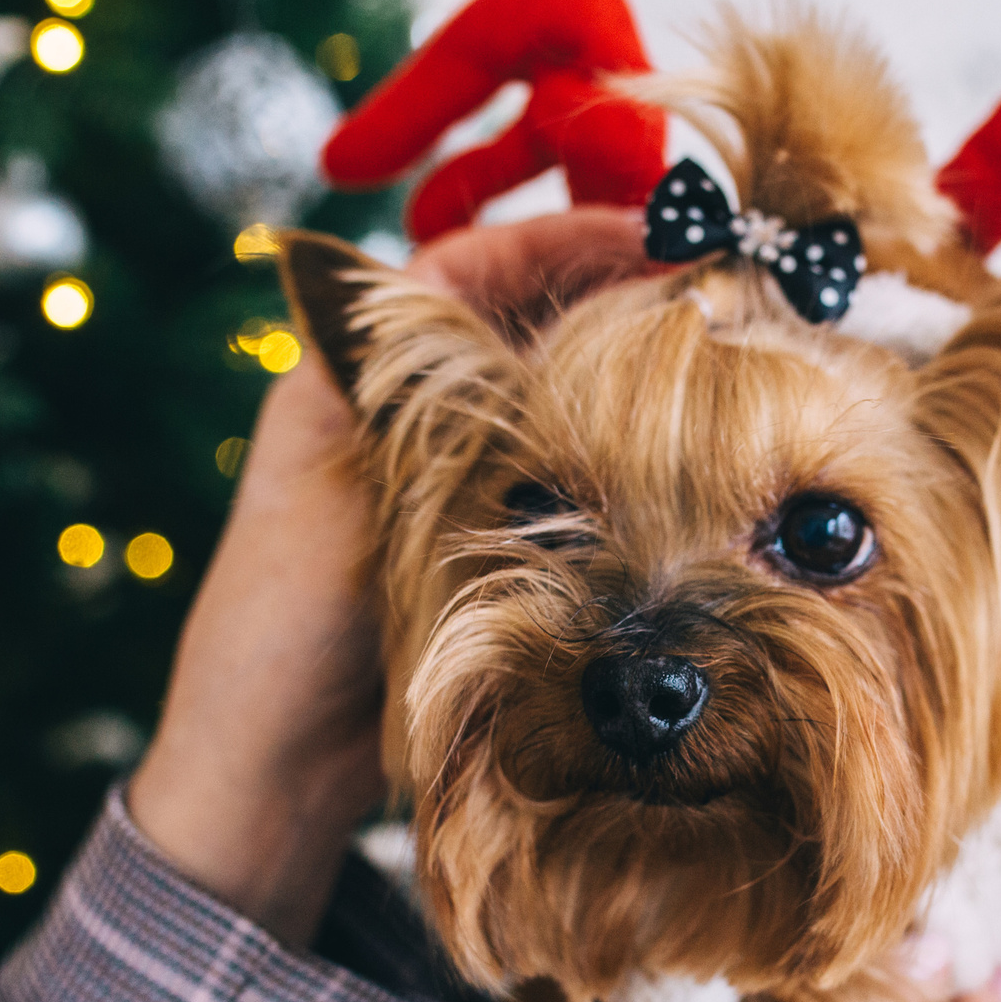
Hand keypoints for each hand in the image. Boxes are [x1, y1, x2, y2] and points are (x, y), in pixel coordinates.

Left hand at [126, 208, 652, 945]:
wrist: (273, 768)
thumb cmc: (289, 625)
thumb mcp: (361, 487)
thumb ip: (442, 405)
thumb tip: (568, 329)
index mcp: (350, 367)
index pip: (477, 259)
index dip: (571, 234)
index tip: (666, 233)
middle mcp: (403, 408)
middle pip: (529, 318)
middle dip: (621, 298)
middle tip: (725, 298)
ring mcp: (447, 478)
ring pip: (556, 395)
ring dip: (631, 378)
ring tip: (727, 366)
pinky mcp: (480, 546)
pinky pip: (565, 475)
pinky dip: (621, 460)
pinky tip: (689, 467)